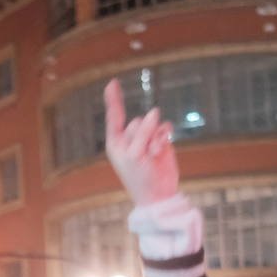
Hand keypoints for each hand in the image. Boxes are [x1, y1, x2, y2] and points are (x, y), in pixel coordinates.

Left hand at [103, 79, 177, 205]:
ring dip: (153, 136)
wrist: (159, 194)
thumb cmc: (139, 177)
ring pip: (152, 123)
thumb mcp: (135, 154)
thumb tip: (155, 112)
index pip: (114, 116)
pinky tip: (161, 148)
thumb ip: (143, 131)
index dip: (114, 99)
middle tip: (143, 154)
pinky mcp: (161, 140)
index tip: (112, 83)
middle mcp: (129, 138)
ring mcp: (146, 139)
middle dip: (142, 134)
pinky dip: (163, 135)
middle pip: (137, 121)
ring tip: (152, 154)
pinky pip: (163, 127)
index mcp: (115, 142)